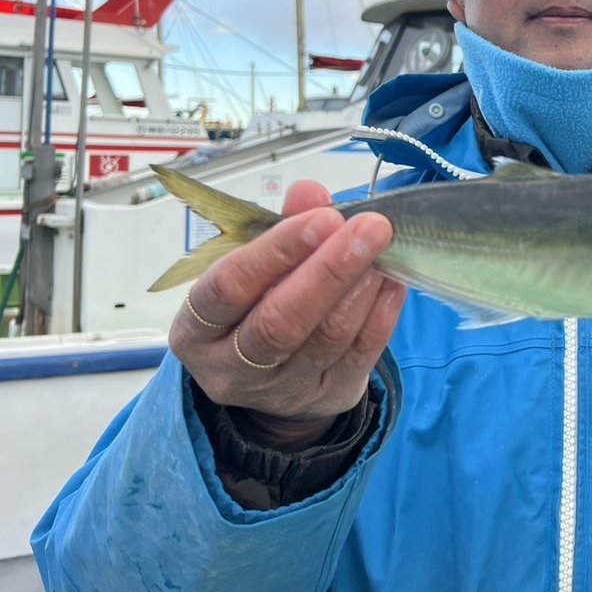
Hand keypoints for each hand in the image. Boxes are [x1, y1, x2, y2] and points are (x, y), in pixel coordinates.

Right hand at [168, 181, 406, 449]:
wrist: (271, 381)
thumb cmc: (257, 305)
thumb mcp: (254, 268)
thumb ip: (282, 227)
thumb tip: (310, 192)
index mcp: (197, 328)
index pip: (230, 287)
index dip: (277, 250)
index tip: (324, 217)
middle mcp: (232, 367)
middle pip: (280, 322)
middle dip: (330, 270)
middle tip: (370, 227)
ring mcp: (282, 390)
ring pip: (326, 339)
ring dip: (360, 288)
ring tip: (383, 249)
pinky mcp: (328, 399)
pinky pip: (361, 356)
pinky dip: (383, 314)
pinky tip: (394, 281)